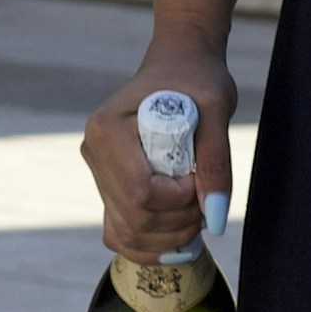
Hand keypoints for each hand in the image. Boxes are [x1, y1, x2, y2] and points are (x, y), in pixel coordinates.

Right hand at [80, 36, 233, 257]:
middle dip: (179, 221)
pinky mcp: (108, 188)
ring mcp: (98, 173)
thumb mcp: (216, 109)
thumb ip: (216, 162)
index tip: (200, 176)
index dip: (179, 199)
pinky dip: (150, 245)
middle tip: (205, 197)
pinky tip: (179, 234)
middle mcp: (93, 152)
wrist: (179, 66)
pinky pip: (120, 233)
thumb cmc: (197, 79)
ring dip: (169, 237)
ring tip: (196, 211)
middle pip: (134, 218)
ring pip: (126, 233)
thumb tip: (214, 217)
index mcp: (108, 128)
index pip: (141, 191)